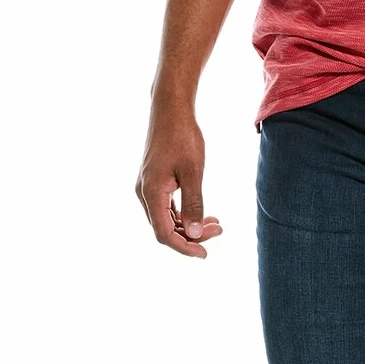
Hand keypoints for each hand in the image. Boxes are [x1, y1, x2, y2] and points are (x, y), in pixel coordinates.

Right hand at [135, 102, 222, 257]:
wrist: (170, 110)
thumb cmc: (183, 137)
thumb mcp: (193, 173)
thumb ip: (194, 205)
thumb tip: (193, 235)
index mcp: (151, 193)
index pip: (164, 234)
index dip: (184, 248)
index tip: (205, 254)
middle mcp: (145, 193)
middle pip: (166, 229)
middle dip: (192, 236)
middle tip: (219, 230)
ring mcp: (148, 188)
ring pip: (168, 220)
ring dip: (190, 226)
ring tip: (216, 223)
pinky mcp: (154, 182)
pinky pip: (168, 208)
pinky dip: (185, 215)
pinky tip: (204, 215)